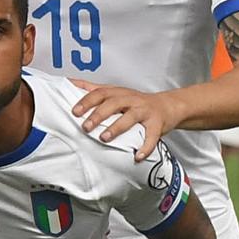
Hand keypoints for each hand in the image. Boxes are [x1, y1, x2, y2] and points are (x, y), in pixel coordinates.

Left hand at [72, 83, 186, 157]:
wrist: (168, 105)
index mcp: (119, 93)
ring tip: (104, 138)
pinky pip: (152, 136)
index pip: (101, 93)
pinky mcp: (158, 124)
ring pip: (131, 117)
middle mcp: (132, 100)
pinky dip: (145, 147)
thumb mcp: (115, 92)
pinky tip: (137, 156)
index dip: (87, 101)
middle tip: (85, 127)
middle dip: (98, 115)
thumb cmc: (136, 101)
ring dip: (116, 128)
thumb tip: (70, 82)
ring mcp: (145, 111)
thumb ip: (93, 89)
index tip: (75, 111)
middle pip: (113, 103)